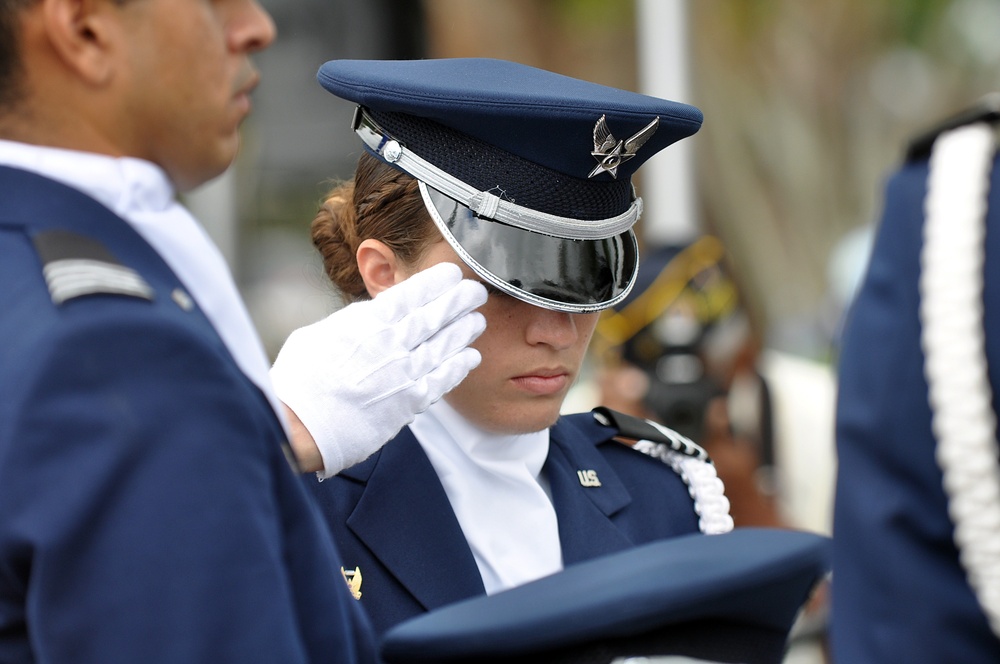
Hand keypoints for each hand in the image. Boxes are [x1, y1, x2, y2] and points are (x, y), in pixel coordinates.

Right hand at [270, 263, 486, 477]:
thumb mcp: (320, 335)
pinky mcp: (409, 403)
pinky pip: (443, 380)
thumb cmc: (300, 381)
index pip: (410, 294)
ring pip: (444, 346)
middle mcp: (390, 345)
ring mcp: (403, 374)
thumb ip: (351, 323)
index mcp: (366, 323)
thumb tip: (369, 316)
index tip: (451, 273)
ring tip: (477, 320)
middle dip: (459, 300)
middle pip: (435, 316)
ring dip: (464, 331)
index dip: (435, 282)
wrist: (299, 426)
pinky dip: (459, 367)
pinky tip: (471, 356)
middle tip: (476, 290)